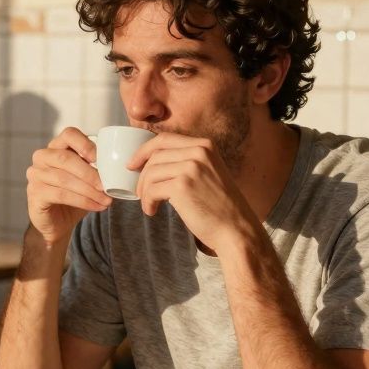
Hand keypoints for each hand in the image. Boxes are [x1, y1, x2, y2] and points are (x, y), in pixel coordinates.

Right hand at [26, 127, 112, 244]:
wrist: (57, 223)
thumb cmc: (75, 196)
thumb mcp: (86, 178)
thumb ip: (97, 168)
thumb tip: (121, 166)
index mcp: (56, 147)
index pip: (69, 134)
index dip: (85, 144)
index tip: (100, 159)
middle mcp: (42, 157)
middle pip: (65, 158)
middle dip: (89, 173)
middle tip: (107, 186)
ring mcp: (35, 175)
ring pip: (64, 179)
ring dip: (89, 191)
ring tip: (106, 200)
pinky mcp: (35, 194)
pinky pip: (60, 195)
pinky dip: (82, 201)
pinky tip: (97, 207)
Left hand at [128, 134, 257, 254]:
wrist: (236, 228)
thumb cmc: (219, 206)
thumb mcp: (207, 173)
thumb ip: (187, 162)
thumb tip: (152, 162)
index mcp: (204, 146)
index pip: (164, 139)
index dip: (143, 151)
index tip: (132, 164)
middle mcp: (198, 152)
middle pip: (154, 156)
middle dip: (141, 175)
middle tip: (139, 192)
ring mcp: (191, 167)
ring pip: (151, 173)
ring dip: (144, 191)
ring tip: (149, 205)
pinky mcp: (182, 186)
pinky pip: (152, 190)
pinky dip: (147, 202)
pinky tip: (152, 211)